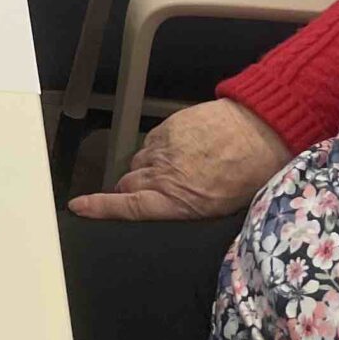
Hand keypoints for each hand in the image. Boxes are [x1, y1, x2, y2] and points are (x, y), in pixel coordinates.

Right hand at [69, 100, 292, 223]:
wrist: (261, 128)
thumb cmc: (251, 174)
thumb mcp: (223, 207)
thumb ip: (189, 209)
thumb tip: (173, 212)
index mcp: (179, 200)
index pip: (128, 205)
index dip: (100, 208)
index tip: (77, 206)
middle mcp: (164, 173)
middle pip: (128, 184)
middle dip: (129, 192)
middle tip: (148, 196)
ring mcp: (164, 147)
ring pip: (139, 163)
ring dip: (146, 171)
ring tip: (172, 172)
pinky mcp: (168, 127)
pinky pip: (151, 143)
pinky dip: (158, 151)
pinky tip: (180, 152)